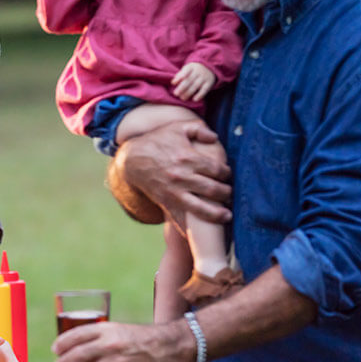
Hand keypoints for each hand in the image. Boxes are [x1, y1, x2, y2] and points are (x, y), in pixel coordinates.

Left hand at [51, 321, 192, 361]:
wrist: (167, 348)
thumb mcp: (117, 329)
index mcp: (105, 330)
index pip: (74, 336)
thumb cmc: (139, 338)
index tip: (55, 349)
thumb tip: (73, 347)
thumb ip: (97, 336)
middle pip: (74, 357)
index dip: (61, 344)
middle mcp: (107, 346)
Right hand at [112, 120, 231, 228]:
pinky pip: (179, 218)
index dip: (227, 173)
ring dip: (217, 214)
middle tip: (229, 193)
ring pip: (201, 208)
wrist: (131, 160)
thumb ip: (199, 129)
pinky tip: (200, 234)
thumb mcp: (176, 128)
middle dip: (227, 193)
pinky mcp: (166, 202)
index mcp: (188, 158)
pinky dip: (189, 228)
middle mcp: (182, 177)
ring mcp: (174, 192)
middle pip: (213, 189)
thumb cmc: (156, 141)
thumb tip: (215, 137)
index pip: (217, 169)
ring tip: (227, 216)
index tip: (227, 174)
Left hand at [171, 62, 215, 100]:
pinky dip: (200, 95)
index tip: (173, 83)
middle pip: (189, 80)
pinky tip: (194, 99)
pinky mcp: (209, 83)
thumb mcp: (187, 69)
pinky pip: (205, 89)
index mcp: (191, 67)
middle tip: (176, 94)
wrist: (208, 67)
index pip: (185, 71)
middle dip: (182, 88)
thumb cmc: (193, 71)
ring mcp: (204, 77)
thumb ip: (180, 75)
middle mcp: (198, 71)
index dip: (179, 77)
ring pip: (196, 85)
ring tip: (182, 98)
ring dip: (188, 93)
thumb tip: (173, 83)